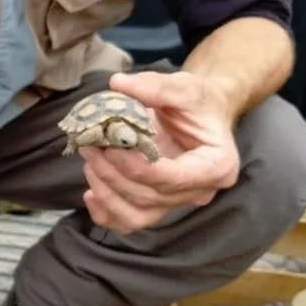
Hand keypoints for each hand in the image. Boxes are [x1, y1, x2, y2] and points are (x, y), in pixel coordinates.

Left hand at [79, 70, 240, 234]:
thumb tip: (118, 83)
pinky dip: (105, 212)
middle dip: (113, 175)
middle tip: (89, 145)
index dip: (137, 168)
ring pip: (137, 216)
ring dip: (106, 192)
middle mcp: (198, 191)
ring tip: (89, 160)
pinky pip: (128, 221)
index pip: (174, 178)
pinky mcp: (156, 205)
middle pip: (150, 197)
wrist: (200, 113)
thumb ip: (155, 86)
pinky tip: (90, 192)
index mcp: (216, 166)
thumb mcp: (184, 87)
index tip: (111, 147)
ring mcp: (176, 202)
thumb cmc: (199, 102)